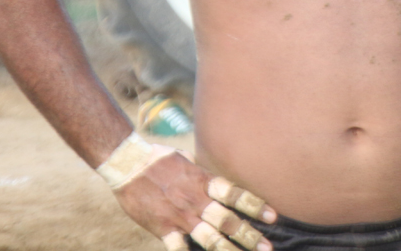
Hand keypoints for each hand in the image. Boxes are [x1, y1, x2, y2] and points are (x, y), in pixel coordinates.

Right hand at [112, 150, 276, 250]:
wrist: (128, 164)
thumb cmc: (158, 159)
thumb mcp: (187, 161)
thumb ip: (204, 175)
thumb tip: (218, 181)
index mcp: (203, 182)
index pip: (235, 195)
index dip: (255, 205)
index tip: (272, 216)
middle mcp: (196, 201)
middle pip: (228, 221)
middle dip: (249, 235)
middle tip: (267, 247)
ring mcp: (181, 217)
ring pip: (210, 239)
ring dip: (230, 250)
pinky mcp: (164, 229)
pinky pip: (180, 249)